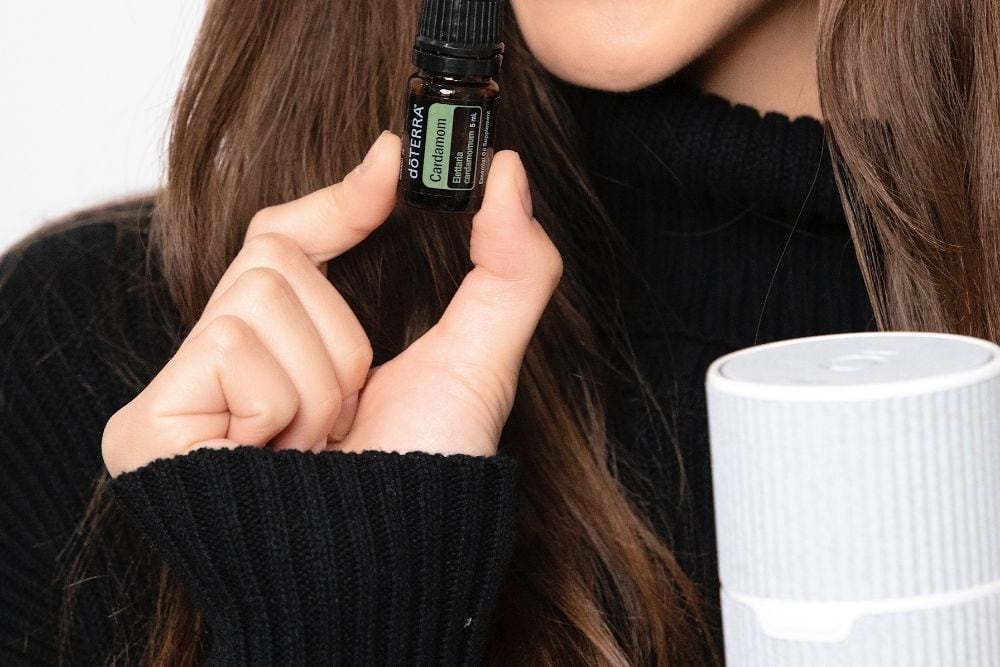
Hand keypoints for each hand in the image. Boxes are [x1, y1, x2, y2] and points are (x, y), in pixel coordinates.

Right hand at [102, 132, 562, 475]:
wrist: (385, 575)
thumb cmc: (426, 481)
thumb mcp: (480, 363)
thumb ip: (511, 269)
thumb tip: (513, 174)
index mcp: (290, 349)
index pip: (286, 240)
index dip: (336, 199)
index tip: (395, 160)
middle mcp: (226, 364)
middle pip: (276, 261)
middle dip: (342, 341)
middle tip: (346, 415)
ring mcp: (181, 393)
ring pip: (262, 300)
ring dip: (318, 380)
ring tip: (315, 447)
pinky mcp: (148, 424)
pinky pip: (233, 346)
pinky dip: (282, 401)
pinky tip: (275, 456)